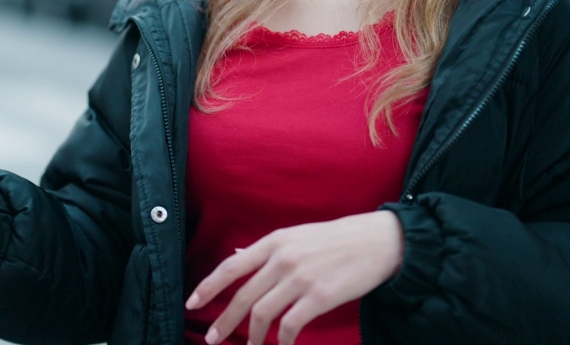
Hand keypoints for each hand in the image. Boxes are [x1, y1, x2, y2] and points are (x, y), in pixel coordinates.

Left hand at [185, 212, 403, 344]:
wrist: (377, 241)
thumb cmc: (336, 240)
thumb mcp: (296, 236)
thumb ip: (267, 250)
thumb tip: (237, 254)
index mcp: (275, 242)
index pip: (231, 266)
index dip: (209, 286)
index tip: (192, 303)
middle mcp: (282, 258)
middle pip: (243, 296)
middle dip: (224, 320)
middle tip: (213, 338)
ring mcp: (300, 278)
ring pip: (262, 314)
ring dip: (253, 336)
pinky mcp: (319, 297)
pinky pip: (290, 326)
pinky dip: (282, 340)